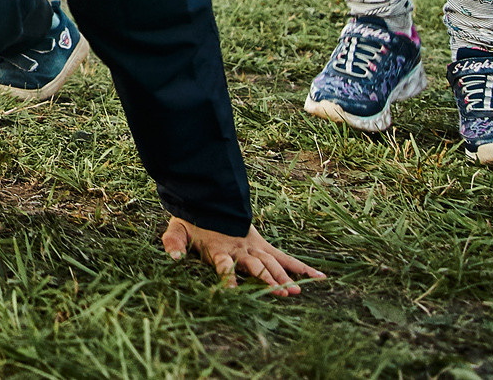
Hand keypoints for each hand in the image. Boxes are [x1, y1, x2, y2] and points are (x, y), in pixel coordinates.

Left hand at [160, 219, 323, 295]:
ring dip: (284, 277)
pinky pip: (285, 257)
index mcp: (219, 249)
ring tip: (297, 292)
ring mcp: (254, 248)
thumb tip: (173, 257)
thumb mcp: (177, 229)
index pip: (224, 265)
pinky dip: (301, 267)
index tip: (232, 292)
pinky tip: (319, 278)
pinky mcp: (263, 246)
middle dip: (268, 280)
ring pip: (272, 263)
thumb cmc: (192, 220)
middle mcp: (240, 250)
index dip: (227, 277)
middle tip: (283, 294)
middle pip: (256, 266)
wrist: (206, 199)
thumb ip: (173, 242)